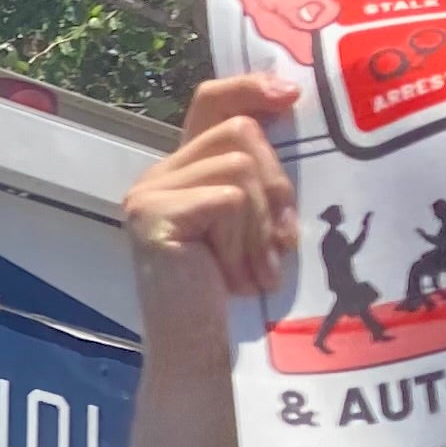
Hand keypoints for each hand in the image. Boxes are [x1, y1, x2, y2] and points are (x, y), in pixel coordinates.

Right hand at [122, 73, 303, 352]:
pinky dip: (247, 239)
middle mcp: (157, 176)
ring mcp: (149, 194)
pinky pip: (229, 198)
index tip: (291, 94)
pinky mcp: (153, 215)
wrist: (202, 358)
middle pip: (238, 130)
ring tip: (256, 269)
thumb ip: (261, 181)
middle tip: (280, 243)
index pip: (211, 102)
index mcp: (182, 173)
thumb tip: (297, 124)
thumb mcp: (256, 226)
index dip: (249, 88)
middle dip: (276, 184)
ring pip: (239, 164)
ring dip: (263, 222)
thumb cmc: (236, 301)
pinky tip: (239, 278)